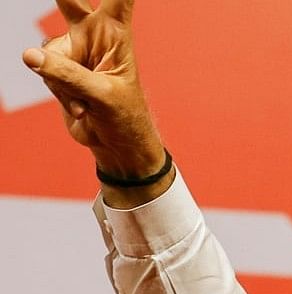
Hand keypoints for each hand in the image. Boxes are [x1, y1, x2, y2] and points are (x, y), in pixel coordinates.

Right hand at [22, 0, 165, 180]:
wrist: (114, 141)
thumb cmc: (123, 116)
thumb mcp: (103, 96)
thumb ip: (67, 75)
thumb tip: (28, 55)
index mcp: (116, 33)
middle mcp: (93, 35)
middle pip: (69, 0)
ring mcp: (72, 50)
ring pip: (47, 53)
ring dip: (62, 81)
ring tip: (87, 100)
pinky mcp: (56, 67)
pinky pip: (42, 70)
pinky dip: (58, 92)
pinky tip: (78, 105)